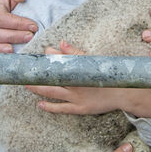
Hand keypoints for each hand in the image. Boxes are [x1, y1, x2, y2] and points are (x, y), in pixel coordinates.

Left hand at [30, 42, 150, 117]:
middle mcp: (77, 83)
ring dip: (39, 88)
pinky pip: (62, 108)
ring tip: (27, 85)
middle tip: (28, 70)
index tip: (43, 52)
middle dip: (40, 74)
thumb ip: (76, 53)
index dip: (51, 57)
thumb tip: (61, 43)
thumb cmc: (109, 75)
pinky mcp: (80, 109)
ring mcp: (78, 98)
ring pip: (54, 92)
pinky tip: (39, 103)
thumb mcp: (95, 61)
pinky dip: (50, 106)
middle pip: (54, 77)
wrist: (123, 94)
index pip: (62, 61)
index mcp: (82, 70)